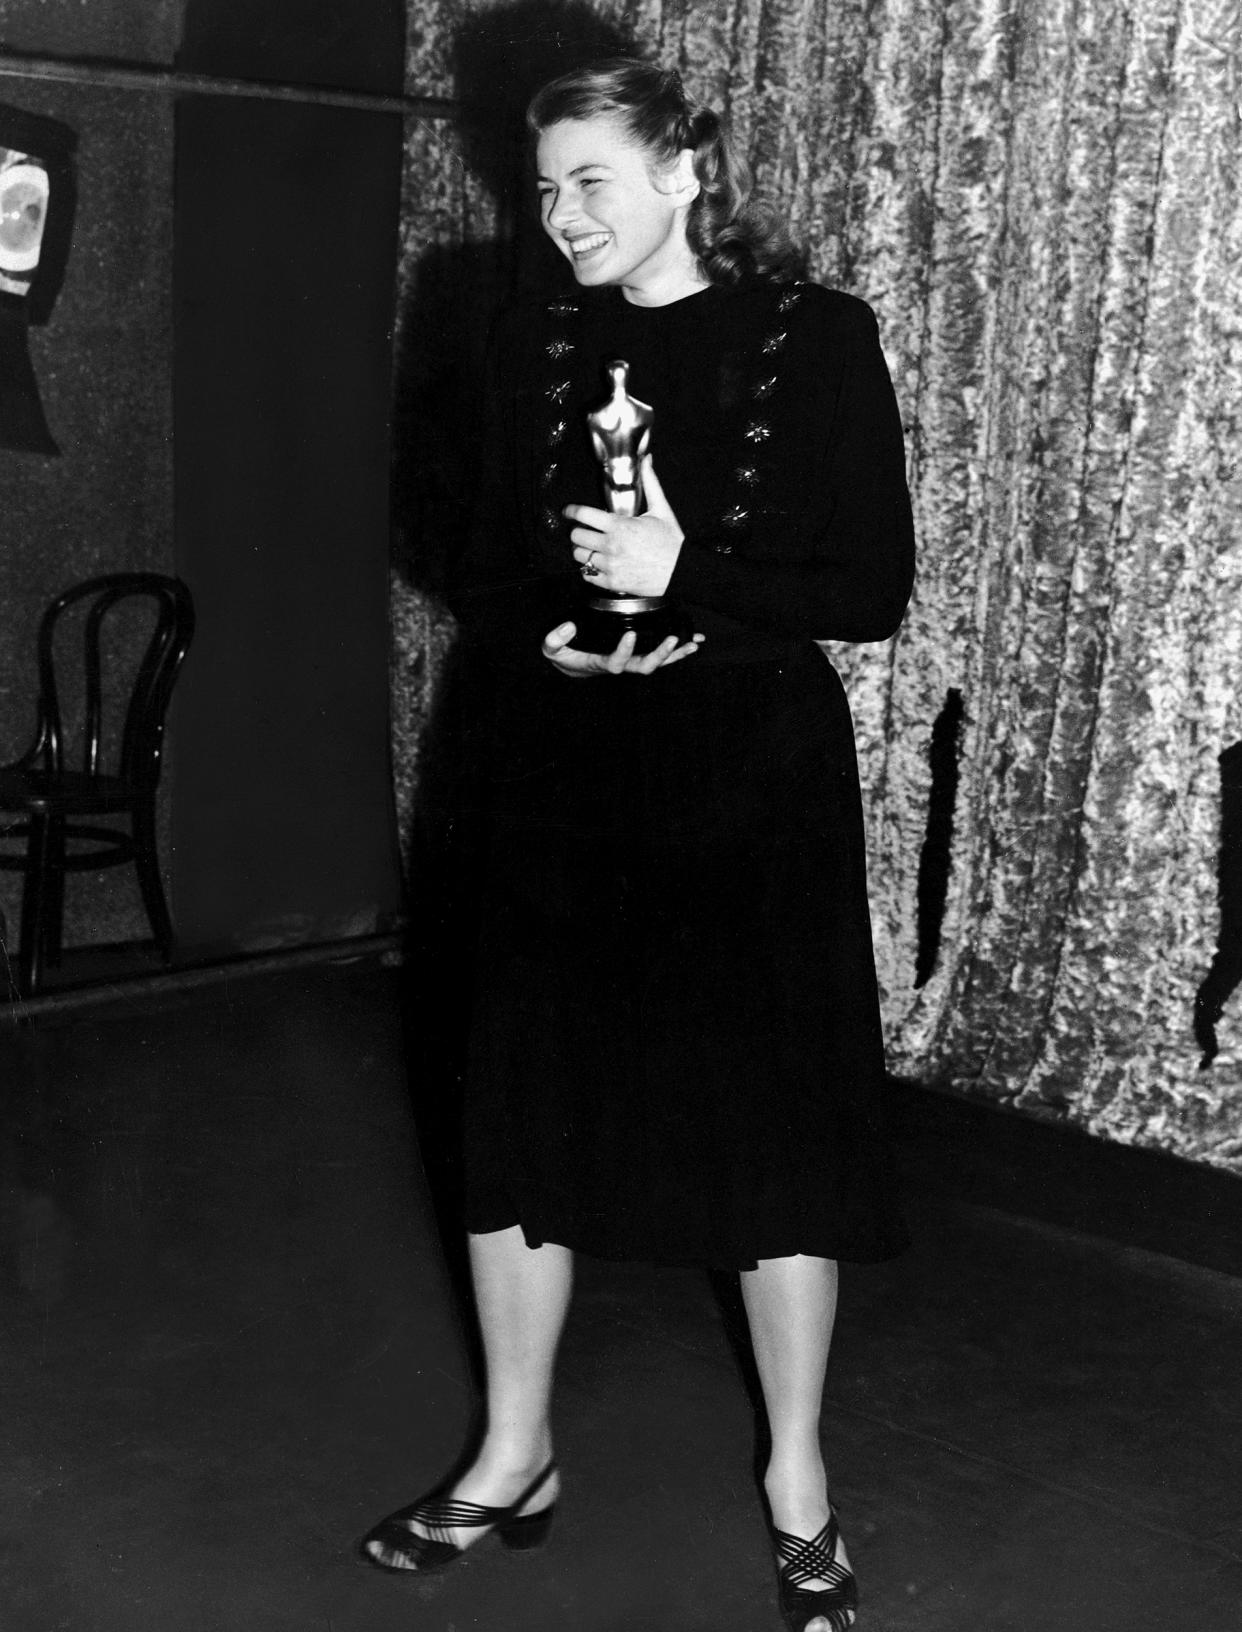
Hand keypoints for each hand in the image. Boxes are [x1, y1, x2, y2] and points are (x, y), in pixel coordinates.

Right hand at [541, 622, 704, 678]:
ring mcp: (632, 661)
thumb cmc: (563, 653)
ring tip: (692, 643)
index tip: (629, 635)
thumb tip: (568, 627)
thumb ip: (555, 640)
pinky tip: (693, 641)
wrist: (571, 662)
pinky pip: (661, 655)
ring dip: (676, 654)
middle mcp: (621, 665)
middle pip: (644, 666)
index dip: (623, 651)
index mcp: (601, 663)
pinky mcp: (638, 654)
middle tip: (672, 640)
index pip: (616, 662)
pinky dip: (678, 650)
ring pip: (657, 662)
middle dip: (660, 655)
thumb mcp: (551, 648)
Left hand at [565, 457, 682, 596]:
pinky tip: (596, 564)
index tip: (568, 512)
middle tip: (582, 531)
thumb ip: (650, 483)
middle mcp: (611, 545)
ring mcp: (610, 565)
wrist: (681, 572)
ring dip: (582, 551)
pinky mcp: (612, 582)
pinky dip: (588, 569)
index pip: (583, 515)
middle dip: (578, 532)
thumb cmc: (672, 542)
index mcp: (619, 525)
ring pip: (579, 556)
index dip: (571, 511)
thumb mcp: (661, 509)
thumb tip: (647, 460)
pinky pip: (587, 575)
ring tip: (590, 548)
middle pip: (576, 536)